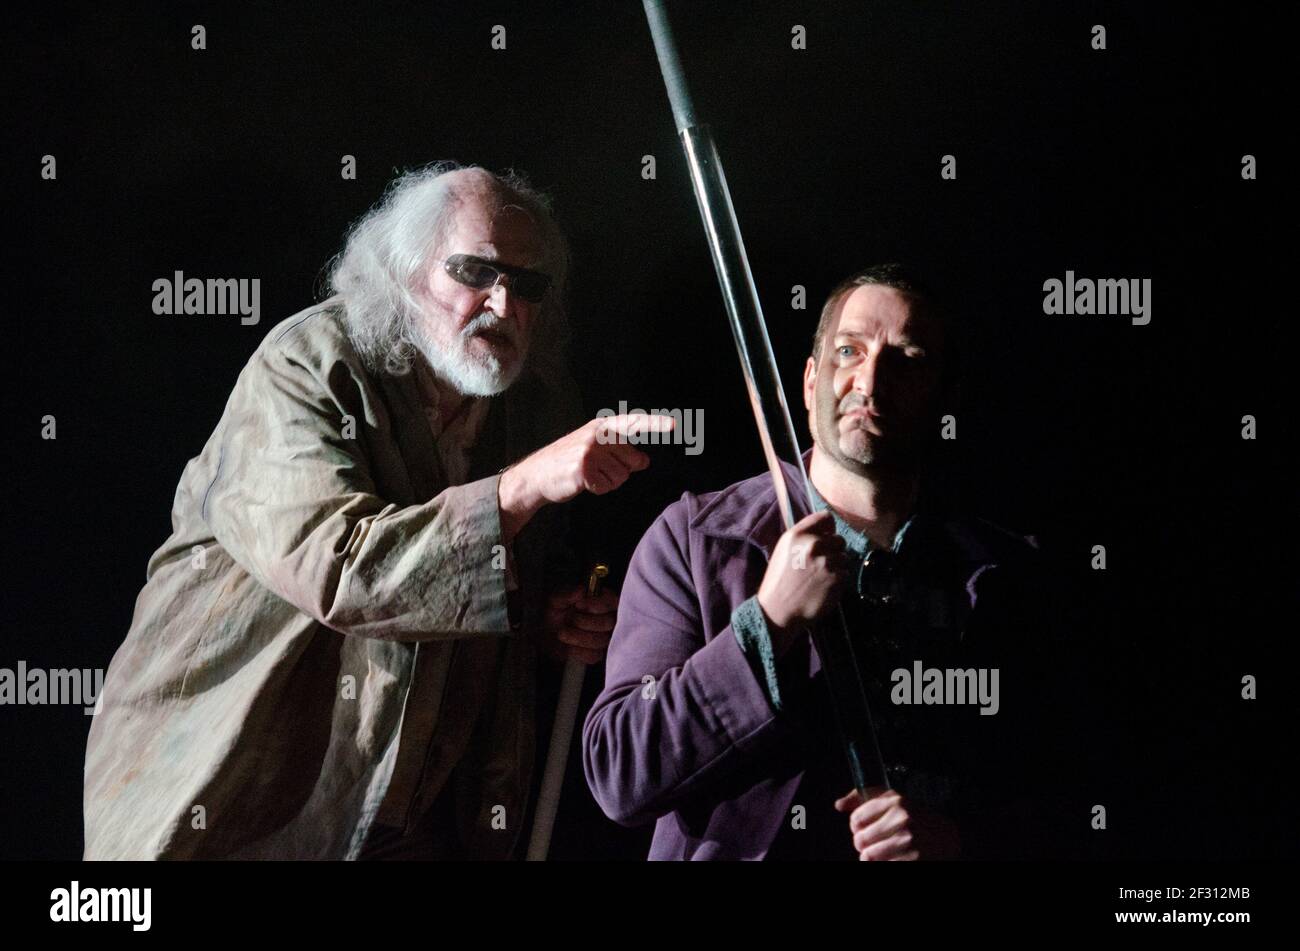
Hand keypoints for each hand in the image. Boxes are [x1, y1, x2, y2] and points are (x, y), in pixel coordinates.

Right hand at [498, 414, 675, 542]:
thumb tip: (645, 461)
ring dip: (607, 481)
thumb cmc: (569, 462)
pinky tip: (582, 483)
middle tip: (595, 468)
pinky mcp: (583, 469)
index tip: (676, 425)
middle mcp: (597, 435)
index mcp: (601, 426)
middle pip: (631, 461)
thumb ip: (621, 452)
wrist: (536, 475)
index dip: (655, 425)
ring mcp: (589, 451)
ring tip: (587, 475)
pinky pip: (606, 486)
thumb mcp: (596, 449)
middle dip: (619, 469)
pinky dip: (597, 489)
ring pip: (620, 476)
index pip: (634, 423)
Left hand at [539, 584, 618, 665]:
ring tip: (562, 632)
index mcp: (602, 601)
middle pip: (609, 622)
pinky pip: (593, 655)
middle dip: (586, 622)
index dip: (598, 604)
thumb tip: (581, 591)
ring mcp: (604, 638)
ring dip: (579, 637)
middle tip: (570, 619)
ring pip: (601, 640)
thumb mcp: (555, 600)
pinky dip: (578, 651)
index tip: (579, 604)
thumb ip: (567, 594)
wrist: (544, 634)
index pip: (613, 601)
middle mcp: (607, 619)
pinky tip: (568, 646)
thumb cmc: (555, 612)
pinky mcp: (596, 654)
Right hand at [756, 510, 850, 655]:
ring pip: (845, 557)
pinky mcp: (838, 579)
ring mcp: (828, 562)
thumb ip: (803, 537)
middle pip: (839, 539)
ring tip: (821, 578)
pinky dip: (838, 580)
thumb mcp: (784, 550)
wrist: (778, 611)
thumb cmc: (779, 581)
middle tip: (821, 564)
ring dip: (837, 566)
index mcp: (797, 535)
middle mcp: (814, 545)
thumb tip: (826, 530)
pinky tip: (824, 587)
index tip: (826, 536)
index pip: (825, 518)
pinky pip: (846, 573)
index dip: (828, 528)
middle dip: (833, 550)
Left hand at [835, 787, 961, 860]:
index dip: (856, 827)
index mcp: (896, 801)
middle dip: (863, 845)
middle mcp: (903, 819)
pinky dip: (883, 865)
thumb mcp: (892, 800)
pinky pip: (881, 866)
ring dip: (871, 858)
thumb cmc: (913, 817)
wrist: (947, 837)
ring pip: (868, 857)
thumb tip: (838, 805)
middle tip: (874, 844)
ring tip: (882, 853)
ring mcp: (909, 841)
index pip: (856, 819)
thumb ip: (862, 798)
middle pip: (860, 840)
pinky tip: (891, 859)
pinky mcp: (914, 860)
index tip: (866, 829)